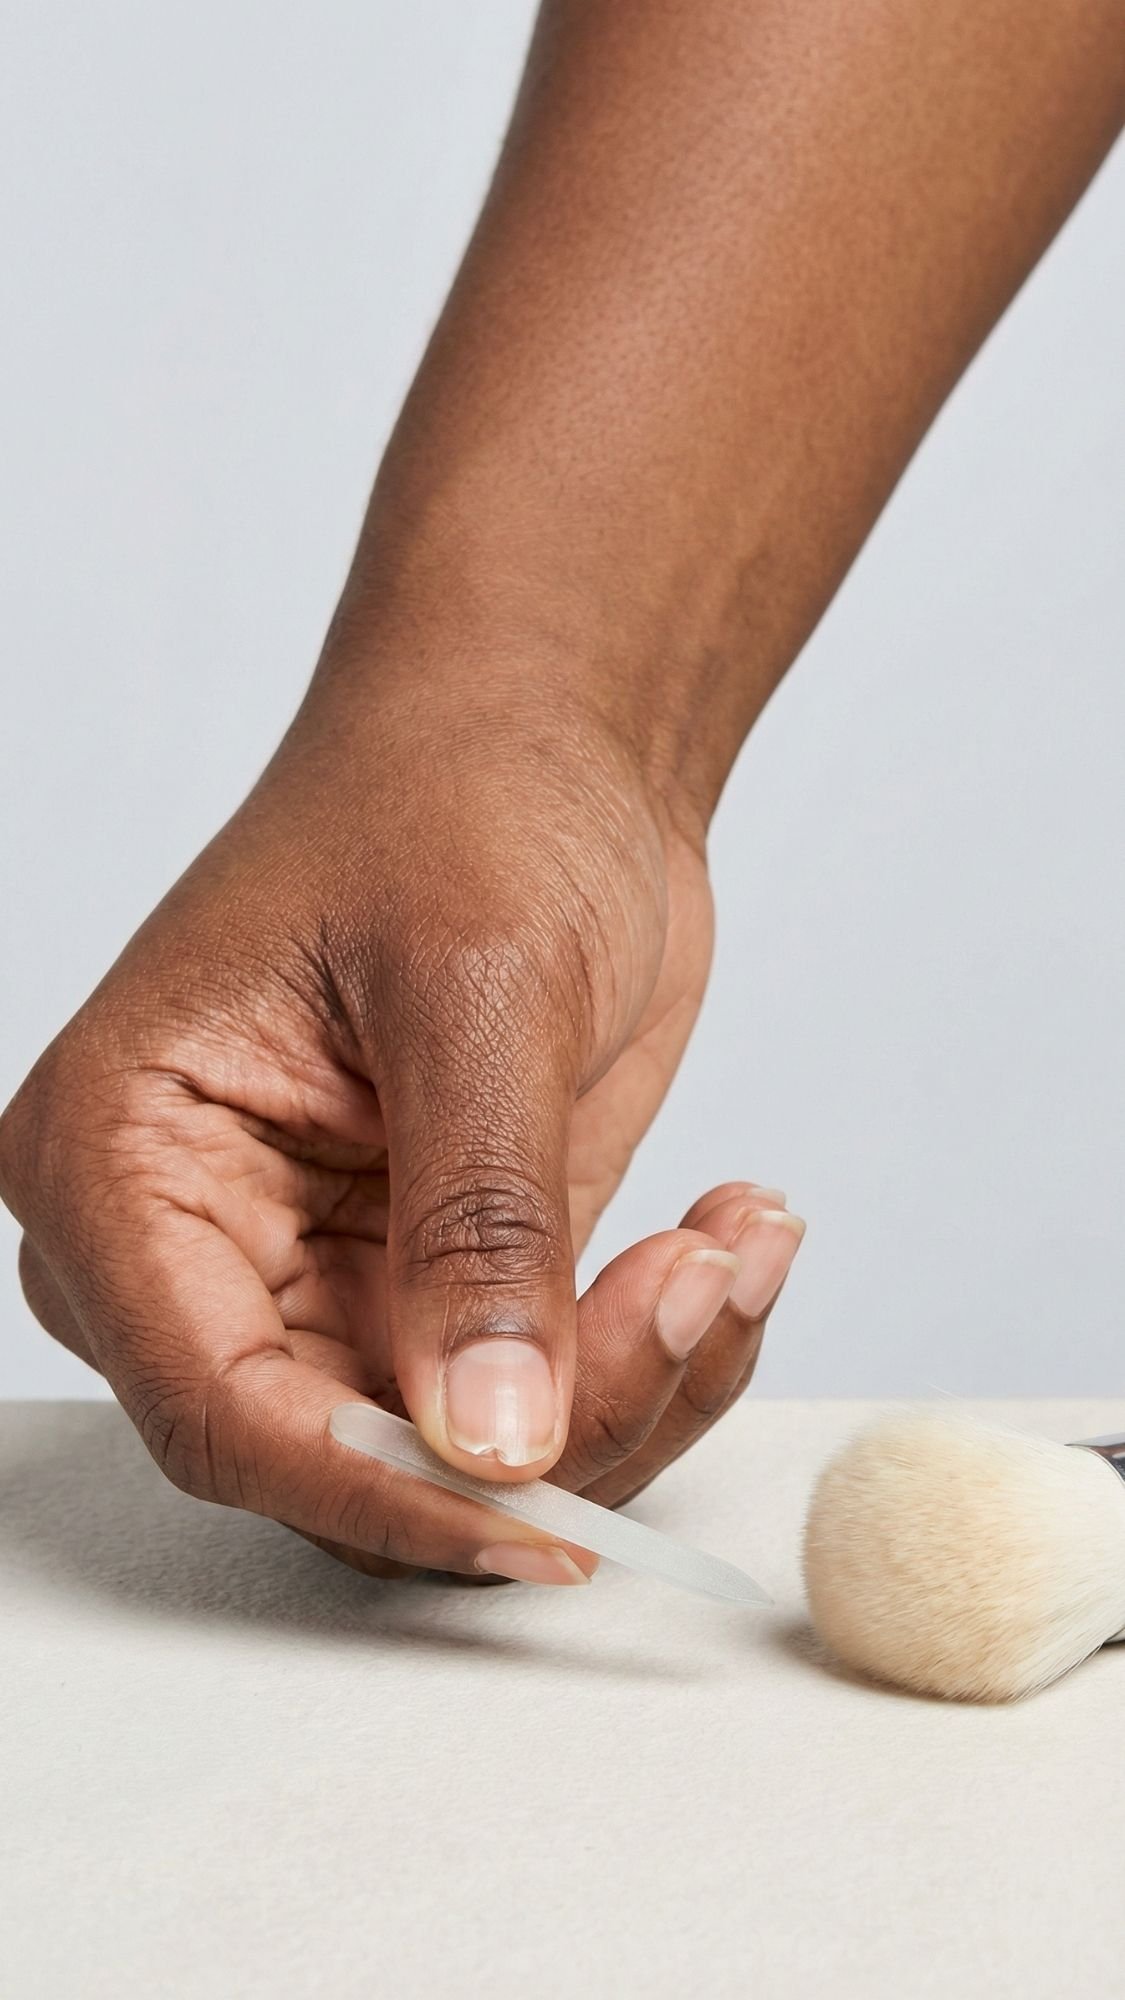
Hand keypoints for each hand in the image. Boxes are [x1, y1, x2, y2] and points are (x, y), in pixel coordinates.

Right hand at [0, 673, 803, 1580]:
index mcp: (127, 1154)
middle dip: (539, 1426)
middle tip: (687, 1293)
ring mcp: (321, 1265)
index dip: (379, 1492)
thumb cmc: (461, 790)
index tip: (538, 1518)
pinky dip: (651, 1350)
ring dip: (624, 1384)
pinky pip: (532, 1394)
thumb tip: (488, 1441)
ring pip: (454, 1452)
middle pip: (343, 1454)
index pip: (215, 1405)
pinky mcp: (433, 1271)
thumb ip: (477, 1225)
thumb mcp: (475, 991)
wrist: (548, 735)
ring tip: (731, 1236)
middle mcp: (198, 1239)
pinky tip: (727, 1231)